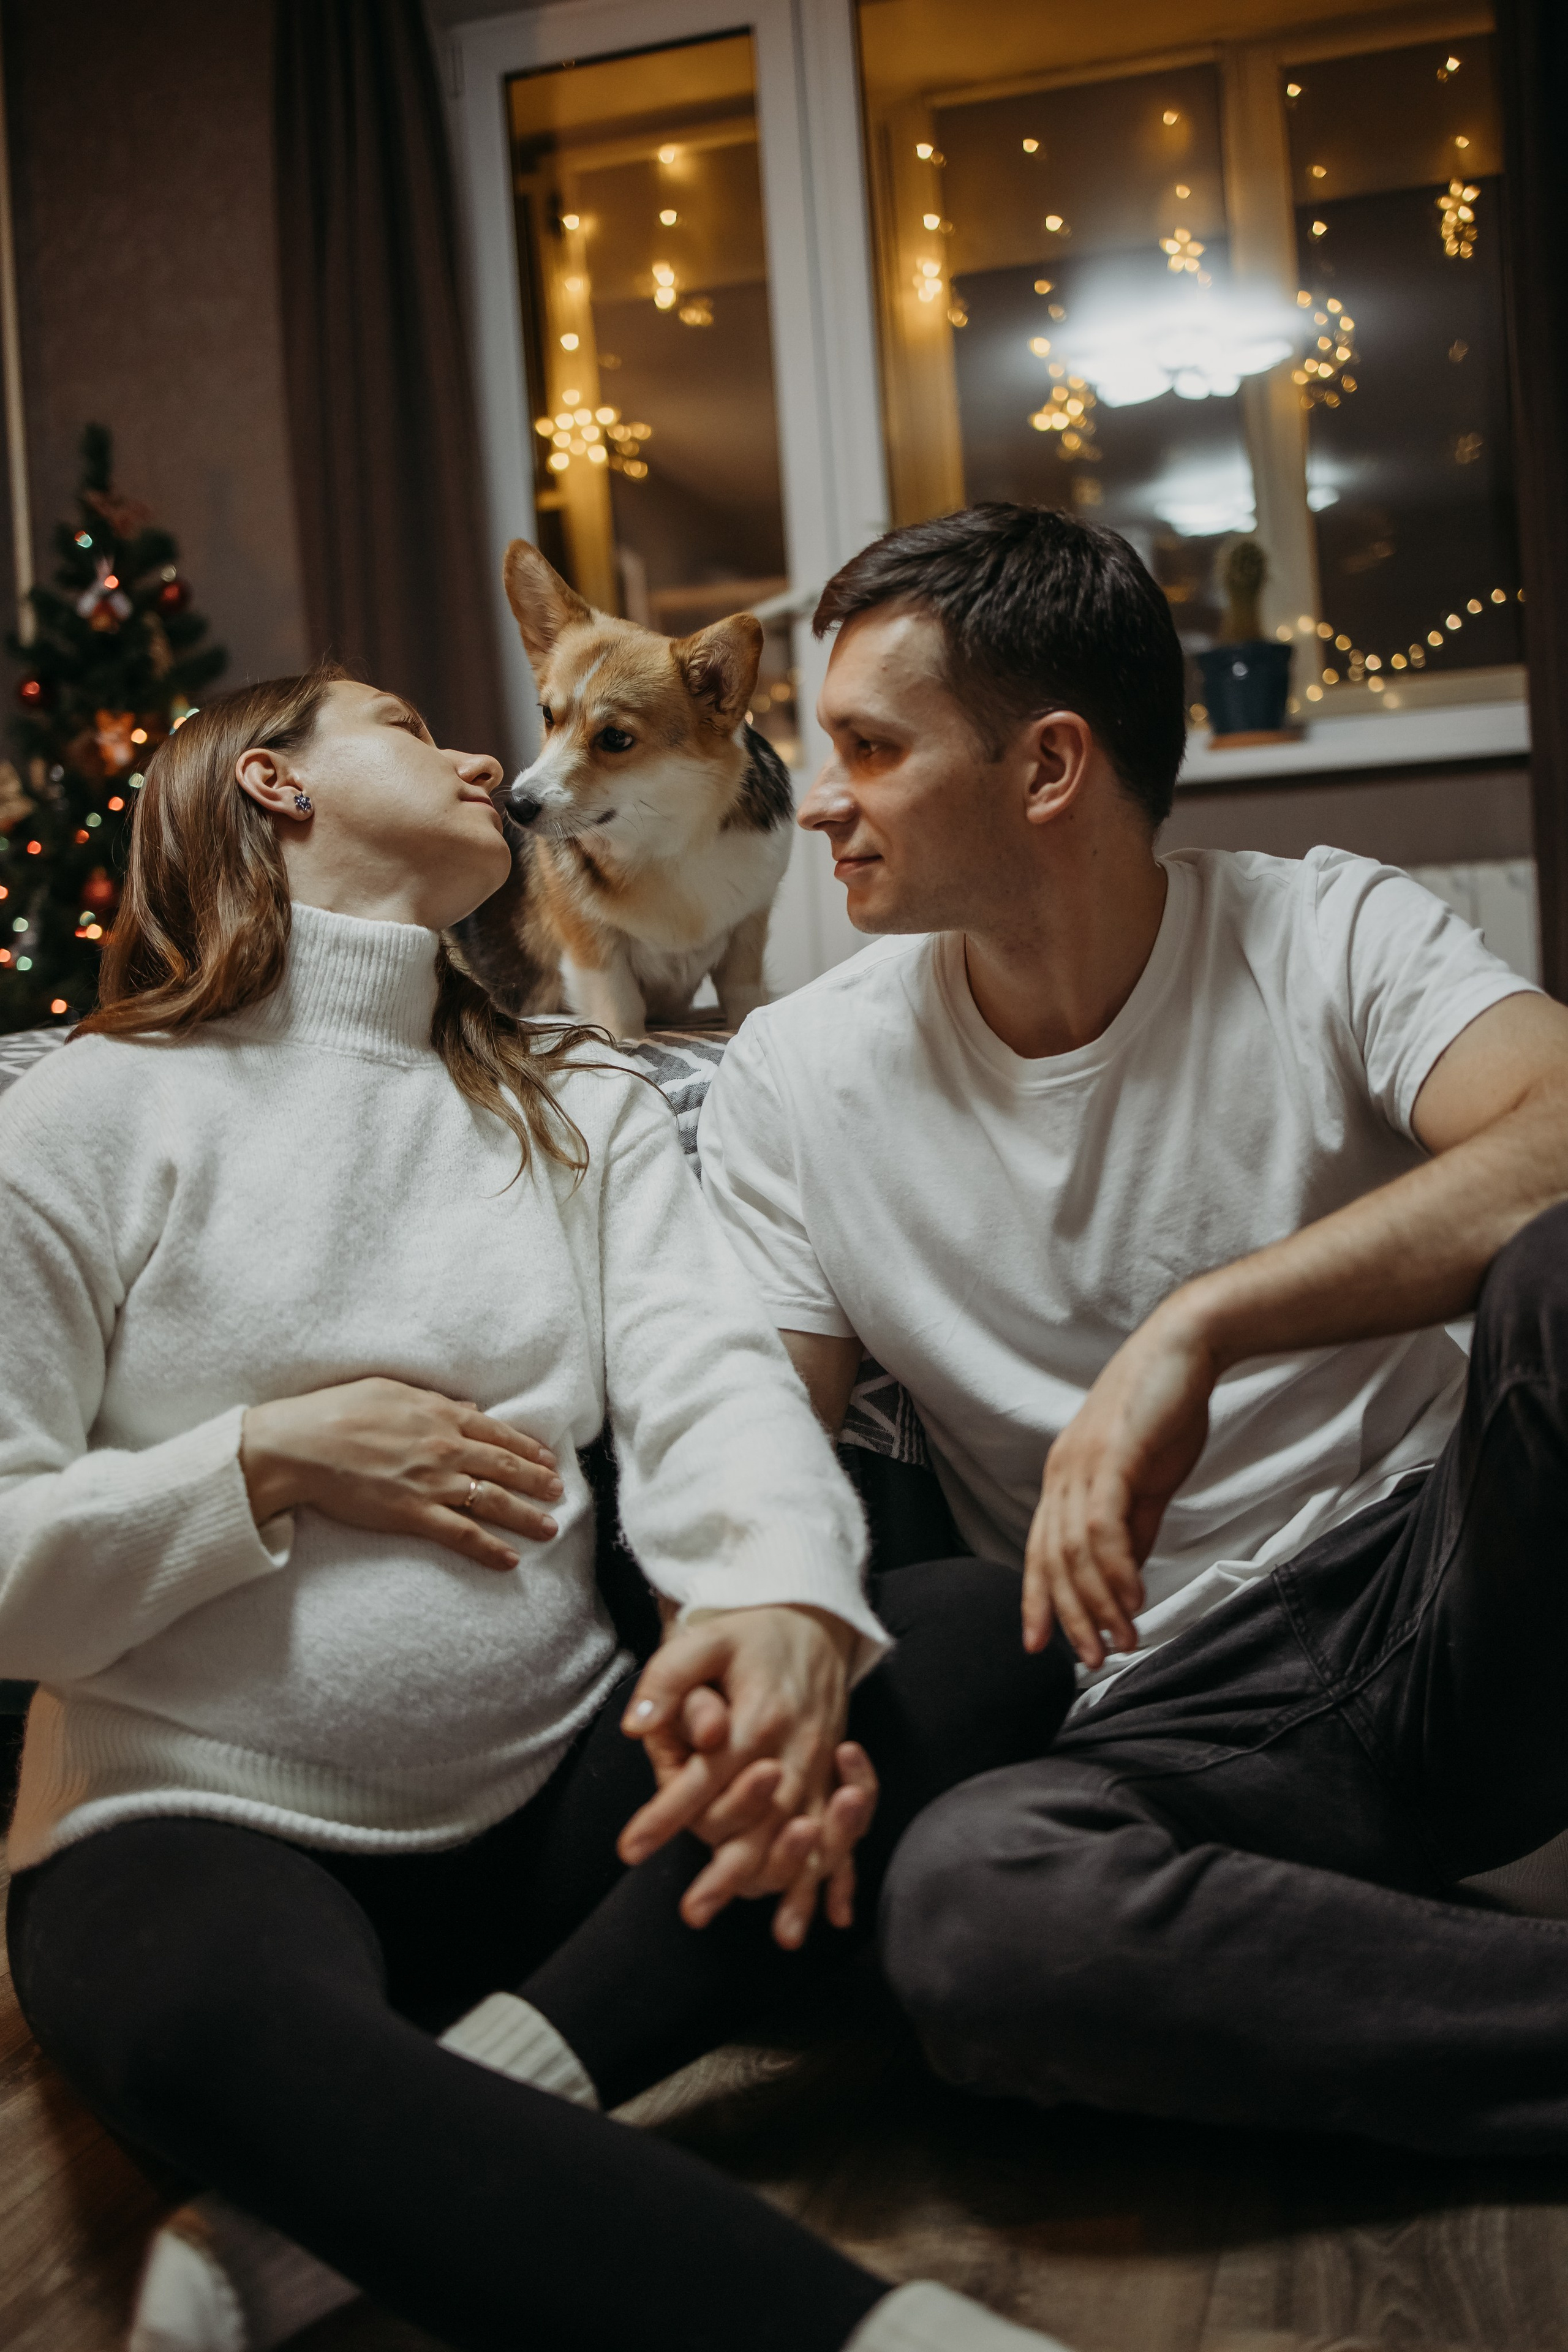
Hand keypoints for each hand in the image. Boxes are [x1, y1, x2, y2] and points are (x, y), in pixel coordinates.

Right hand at [240, 1376, 562, 1573]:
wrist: (301, 1444)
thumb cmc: (338, 1410)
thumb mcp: (392, 1390)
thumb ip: (435, 1402)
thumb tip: (468, 1409)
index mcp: (440, 1416)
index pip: (498, 1434)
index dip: (527, 1448)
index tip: (547, 1459)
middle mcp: (445, 1449)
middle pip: (505, 1468)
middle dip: (538, 1482)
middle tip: (559, 1494)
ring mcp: (432, 1483)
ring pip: (493, 1502)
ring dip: (526, 1517)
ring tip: (550, 1529)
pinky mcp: (413, 1514)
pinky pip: (461, 1534)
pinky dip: (489, 1548)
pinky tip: (509, 1559)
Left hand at [616, 1605, 876, 1945]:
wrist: (812, 1621)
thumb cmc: (749, 1635)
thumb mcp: (704, 1638)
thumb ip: (667, 1679)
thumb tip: (636, 1725)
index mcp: (760, 1715)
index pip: (708, 1775)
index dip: (668, 1814)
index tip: (630, 1849)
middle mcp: (796, 1747)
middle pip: (760, 1821)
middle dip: (727, 1871)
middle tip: (692, 1912)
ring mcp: (820, 1766)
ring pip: (802, 1837)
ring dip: (788, 1886)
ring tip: (776, 1935)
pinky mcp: (832, 1777)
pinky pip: (842, 1834)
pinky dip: (838, 1876)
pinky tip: (831, 1917)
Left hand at [1023, 1297, 1218, 1668]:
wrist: (1186, 1347)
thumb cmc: (1166, 1409)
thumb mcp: (1146, 1480)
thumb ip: (1134, 1528)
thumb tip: (1126, 1578)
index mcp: (1064, 1477)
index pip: (1039, 1550)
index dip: (1037, 1600)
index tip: (1041, 1645)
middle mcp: (1063, 1472)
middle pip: (1052, 1560)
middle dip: (1071, 1616)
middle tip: (1093, 1659)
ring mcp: (1084, 1463)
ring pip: (1075, 1551)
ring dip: (1100, 1603)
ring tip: (1123, 1641)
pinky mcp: (1113, 1456)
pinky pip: (1104, 1526)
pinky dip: (1116, 1569)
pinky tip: (1133, 1599)